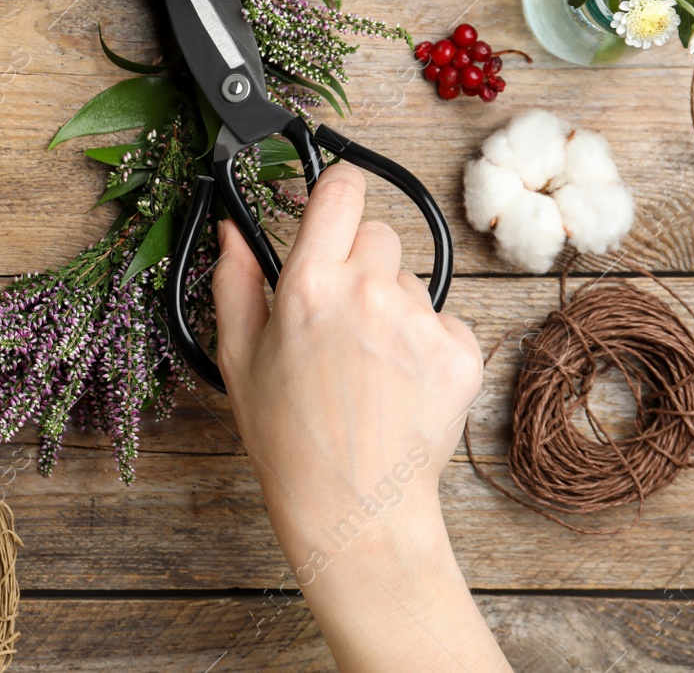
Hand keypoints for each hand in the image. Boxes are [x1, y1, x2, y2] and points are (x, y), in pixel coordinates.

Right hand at [212, 162, 483, 567]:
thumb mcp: (238, 357)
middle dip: (360, 262)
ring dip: (392, 306)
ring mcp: (420, 321)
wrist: (353, 506)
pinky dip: (425, 344)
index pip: (341, 189)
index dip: (337, 190)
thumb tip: (233, 231)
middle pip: (378, 234)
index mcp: (309, 284)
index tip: (333, 205)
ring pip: (411, 282)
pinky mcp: (460, 352)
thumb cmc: (289, 439)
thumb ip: (234, 282)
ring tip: (368, 364)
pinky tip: (399, 384)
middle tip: (340, 315)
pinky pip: (444, 321)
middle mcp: (369, 292)